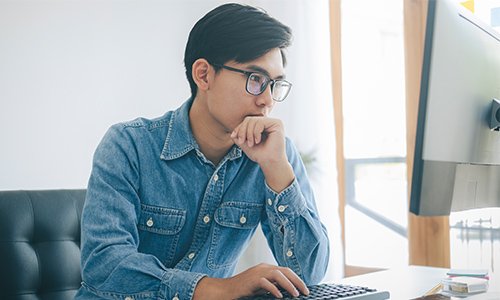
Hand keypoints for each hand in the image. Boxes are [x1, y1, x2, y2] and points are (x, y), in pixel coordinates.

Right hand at [193, 263, 309, 299]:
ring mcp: (257, 272)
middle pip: (285, 270)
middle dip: (297, 281)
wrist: (226, 290)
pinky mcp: (252, 280)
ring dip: (289, 284)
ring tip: (296, 294)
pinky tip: (280, 296)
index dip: (297, 279)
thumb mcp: (261, 287)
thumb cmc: (243, 290)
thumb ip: (273, 285)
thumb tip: (287, 291)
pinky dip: (274, 289)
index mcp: (266, 268)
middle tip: (305, 292)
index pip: (286, 270)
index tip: (305, 289)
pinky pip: (266, 282)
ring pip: (278, 274)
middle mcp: (263, 267)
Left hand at [230, 117, 294, 191]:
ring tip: (251, 144)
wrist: (269, 162)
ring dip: (249, 133)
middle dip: (243, 131)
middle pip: (249, 119)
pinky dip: (256, 132)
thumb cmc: (259, 154)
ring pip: (254, 120)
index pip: (247, 121)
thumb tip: (232, 133)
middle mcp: (268, 122)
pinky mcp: (277, 124)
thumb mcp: (245, 143)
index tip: (234, 137)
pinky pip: (260, 122)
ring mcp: (273, 122)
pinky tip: (257, 141)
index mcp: (262, 125)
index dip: (239, 128)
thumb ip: (238, 136)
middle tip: (242, 142)